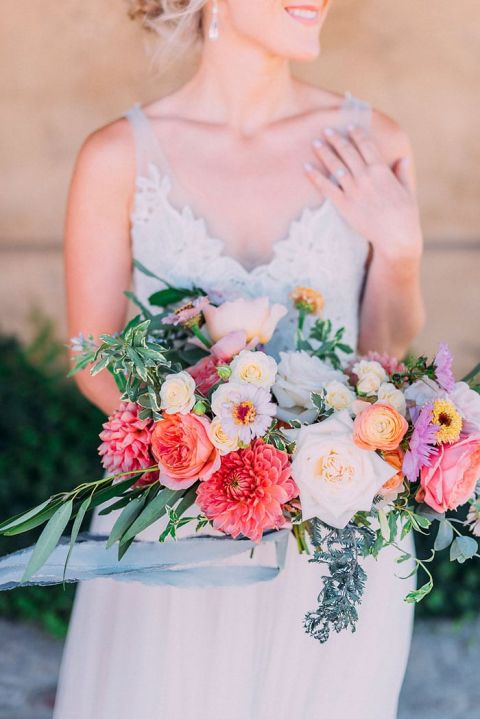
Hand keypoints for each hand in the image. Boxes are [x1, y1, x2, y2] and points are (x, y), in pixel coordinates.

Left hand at [304, 126, 422, 262]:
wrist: (396, 236)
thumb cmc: (405, 215)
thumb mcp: (408, 190)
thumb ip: (403, 172)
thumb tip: (402, 159)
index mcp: (382, 170)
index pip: (366, 146)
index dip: (357, 134)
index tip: (350, 125)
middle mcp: (366, 177)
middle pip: (348, 152)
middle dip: (337, 139)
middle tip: (327, 130)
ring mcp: (354, 190)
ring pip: (336, 166)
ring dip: (324, 153)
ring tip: (315, 143)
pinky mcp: (344, 205)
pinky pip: (327, 188)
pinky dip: (316, 177)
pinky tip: (307, 168)